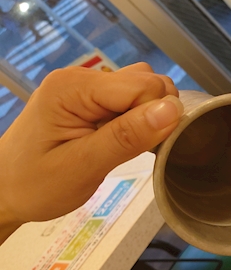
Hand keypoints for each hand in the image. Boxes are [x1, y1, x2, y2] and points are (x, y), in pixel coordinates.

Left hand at [0, 64, 182, 241]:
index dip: (155, 117)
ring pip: (143, 88)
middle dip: (153, 115)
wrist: (4, 191)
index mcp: (74, 88)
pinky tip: (119, 140)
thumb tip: (173, 110)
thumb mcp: (83, 166)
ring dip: (146, 117)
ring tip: (122, 145)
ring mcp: (85, 87)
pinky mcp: (90, 99)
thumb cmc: (35, 185)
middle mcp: (81, 78)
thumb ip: (127, 136)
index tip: (143, 149)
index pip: (143, 86)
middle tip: (129, 150)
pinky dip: (136, 119)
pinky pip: (130, 99)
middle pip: (147, 82)